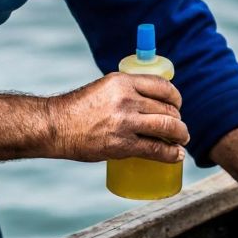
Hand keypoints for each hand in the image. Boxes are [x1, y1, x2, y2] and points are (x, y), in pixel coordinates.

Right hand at [46, 73, 188, 163]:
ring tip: (182, 139)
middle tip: (179, 127)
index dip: (175, 97)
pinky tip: (177, 155)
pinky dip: (171, 153)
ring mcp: (125, 123)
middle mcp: (126, 99)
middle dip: (178, 119)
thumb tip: (149, 101)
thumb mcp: (104, 88)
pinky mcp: (122, 145)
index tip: (178, 105)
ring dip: (180, 135)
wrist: (56, 126)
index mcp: (122, 82)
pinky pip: (156, 149)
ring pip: (167, 127)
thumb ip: (126, 92)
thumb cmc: (79, 108)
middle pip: (167, 109)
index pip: (162, 86)